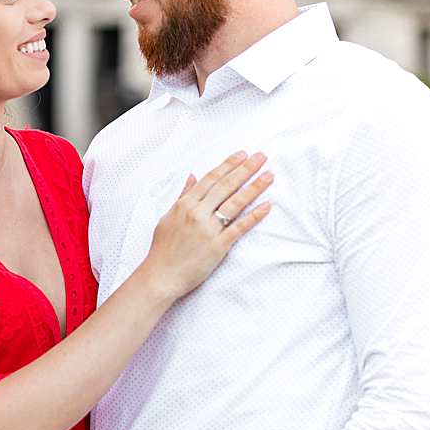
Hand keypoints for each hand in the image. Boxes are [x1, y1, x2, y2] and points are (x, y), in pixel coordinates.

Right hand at [139, 151, 273, 302]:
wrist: (161, 275)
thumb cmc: (162, 248)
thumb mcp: (167, 217)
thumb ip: (183, 196)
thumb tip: (192, 177)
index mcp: (184, 204)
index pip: (210, 179)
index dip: (228, 165)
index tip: (242, 155)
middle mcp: (197, 213)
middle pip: (226, 186)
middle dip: (245, 169)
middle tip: (261, 157)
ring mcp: (208, 229)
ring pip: (235, 203)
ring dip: (254, 188)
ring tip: (269, 175)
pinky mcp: (218, 245)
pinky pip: (240, 227)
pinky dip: (254, 215)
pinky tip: (267, 205)